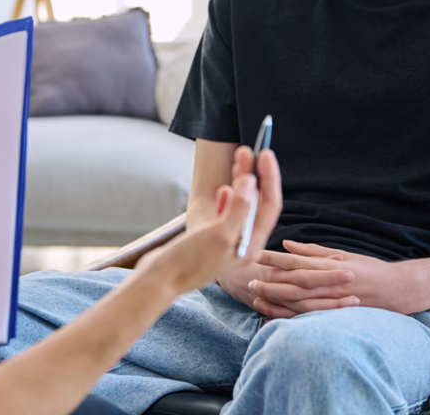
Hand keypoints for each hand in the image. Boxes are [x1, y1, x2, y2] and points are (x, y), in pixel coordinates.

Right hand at [137, 147, 281, 295]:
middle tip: (249, 150)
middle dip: (255, 175)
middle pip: (257, 203)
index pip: (269, 206)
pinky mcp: (212, 239)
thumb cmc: (189, 261)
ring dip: (241, 181)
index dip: (270, 178)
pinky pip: (227, 214)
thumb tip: (252, 181)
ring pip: (242, 205)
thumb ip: (239, 208)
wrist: (160, 279)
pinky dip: (228, 198)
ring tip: (239, 159)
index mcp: (251, 245)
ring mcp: (227, 241)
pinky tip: (224, 189)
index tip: (265, 154)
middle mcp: (243, 243)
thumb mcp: (219, 234)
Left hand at [249, 241, 407, 317]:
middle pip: (295, 283)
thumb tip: (287, 244)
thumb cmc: (370, 269)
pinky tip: (276, 316)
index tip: (257, 255)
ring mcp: (335, 301)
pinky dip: (292, 318)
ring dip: (277, 299)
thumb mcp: (344, 254)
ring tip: (256, 296)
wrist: (399, 289)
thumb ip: (314, 251)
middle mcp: (332, 283)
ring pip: (300, 302)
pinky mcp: (338, 316)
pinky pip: (311, 318)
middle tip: (249, 279)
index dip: (276, 259)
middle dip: (271, 281)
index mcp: (331, 265)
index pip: (298, 261)